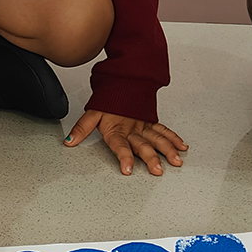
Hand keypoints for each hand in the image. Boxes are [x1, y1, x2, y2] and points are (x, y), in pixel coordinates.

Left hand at [64, 110, 187, 175]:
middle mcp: (131, 128)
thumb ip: (81, 129)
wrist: (123, 81)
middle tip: (157, 170)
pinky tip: (181, 147)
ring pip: (157, 138)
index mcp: (116, 129)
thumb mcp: (92, 114)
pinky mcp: (151, 122)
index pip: (119, 145)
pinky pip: (164, 130)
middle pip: (142, 145)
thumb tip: (69, 141)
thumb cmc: (109, 99)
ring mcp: (143, 125)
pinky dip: (174, 138)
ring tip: (175, 161)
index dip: (124, 157)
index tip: (128, 169)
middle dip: (151, 158)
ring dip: (167, 150)